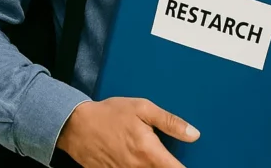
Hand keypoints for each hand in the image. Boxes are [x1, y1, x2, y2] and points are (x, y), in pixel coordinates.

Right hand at [56, 97, 199, 166]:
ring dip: (152, 167)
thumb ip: (170, 122)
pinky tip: (136, 160)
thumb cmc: (110, 114)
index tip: (189, 164)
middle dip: (167, 167)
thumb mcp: (143, 108)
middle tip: (167, 158)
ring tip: (150, 156)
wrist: (76, 126)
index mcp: (149, 152)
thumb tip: (194, 134)